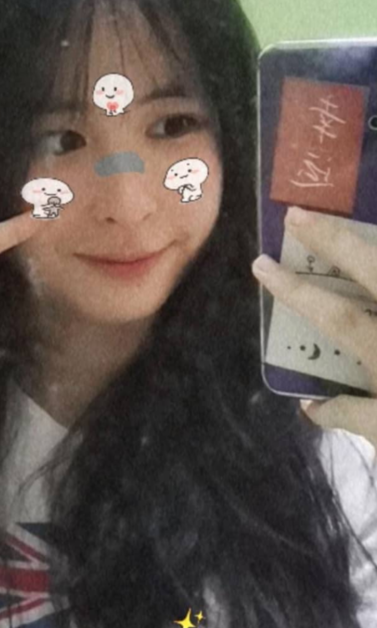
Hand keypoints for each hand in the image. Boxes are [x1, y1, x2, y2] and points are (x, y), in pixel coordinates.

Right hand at [251, 206, 376, 449]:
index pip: (333, 313)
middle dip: (332, 239)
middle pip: (371, 267)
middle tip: (297, 213)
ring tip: (353, 214)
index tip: (262, 265)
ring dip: (370, 240)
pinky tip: (376, 241)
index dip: (295, 290)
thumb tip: (311, 407)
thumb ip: (354, 414)